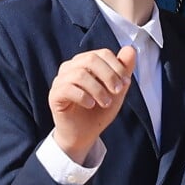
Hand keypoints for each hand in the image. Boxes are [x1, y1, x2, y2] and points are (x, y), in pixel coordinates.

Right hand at [49, 46, 135, 163]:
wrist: (84, 135)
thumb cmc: (99, 111)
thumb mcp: (117, 90)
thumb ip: (124, 70)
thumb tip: (130, 49)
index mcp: (86, 62)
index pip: (103, 53)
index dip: (117, 66)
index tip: (125, 82)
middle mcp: (71, 67)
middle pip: (91, 59)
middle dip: (109, 75)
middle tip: (117, 91)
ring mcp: (61, 80)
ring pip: (80, 74)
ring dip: (98, 89)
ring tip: (105, 102)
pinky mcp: (54, 94)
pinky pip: (67, 88)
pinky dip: (83, 96)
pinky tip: (91, 105)